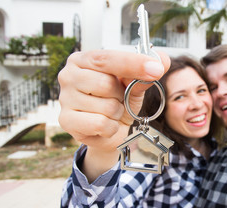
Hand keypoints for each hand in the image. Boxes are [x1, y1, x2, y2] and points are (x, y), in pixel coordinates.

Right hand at [58, 49, 169, 179]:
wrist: (108, 131)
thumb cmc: (118, 102)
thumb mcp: (134, 85)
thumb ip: (145, 73)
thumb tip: (161, 61)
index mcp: (83, 60)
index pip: (107, 58)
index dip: (133, 63)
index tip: (156, 69)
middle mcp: (69, 76)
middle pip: (106, 83)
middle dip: (121, 96)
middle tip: (118, 99)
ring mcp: (65, 98)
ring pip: (106, 106)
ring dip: (117, 113)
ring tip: (111, 113)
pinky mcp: (66, 121)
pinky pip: (100, 123)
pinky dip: (110, 127)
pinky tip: (105, 126)